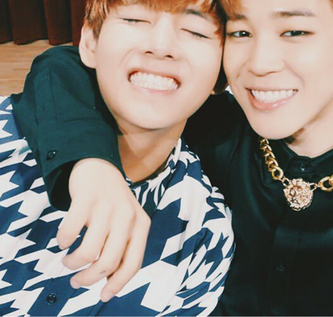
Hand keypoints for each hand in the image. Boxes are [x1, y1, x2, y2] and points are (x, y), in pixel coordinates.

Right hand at [58, 158, 150, 301]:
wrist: (100, 166)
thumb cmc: (112, 202)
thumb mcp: (127, 221)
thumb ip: (122, 246)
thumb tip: (108, 282)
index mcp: (141, 224)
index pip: (133, 264)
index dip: (118, 284)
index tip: (103, 296)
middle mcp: (128, 216)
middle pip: (108, 262)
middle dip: (88, 279)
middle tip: (76, 281)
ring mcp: (107, 206)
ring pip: (87, 252)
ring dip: (72, 263)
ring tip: (68, 261)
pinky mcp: (86, 198)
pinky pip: (69, 232)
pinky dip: (62, 241)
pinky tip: (63, 240)